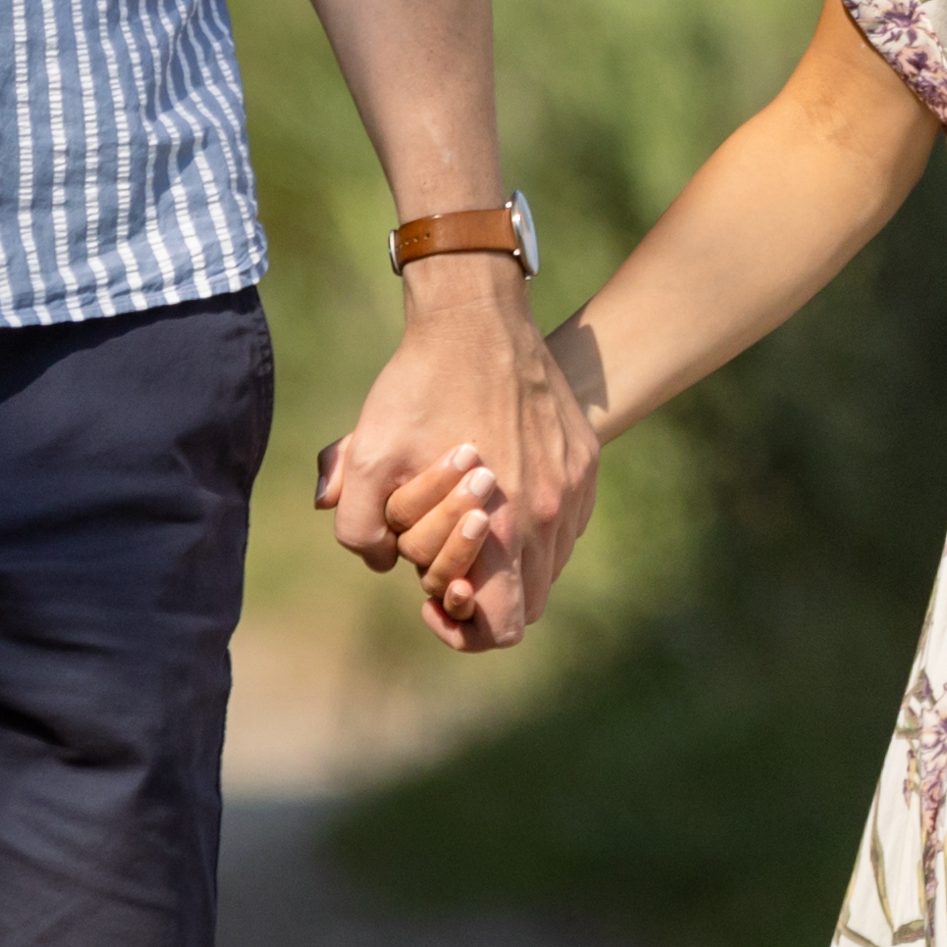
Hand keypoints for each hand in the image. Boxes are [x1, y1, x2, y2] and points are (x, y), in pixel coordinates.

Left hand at [319, 269, 593, 651]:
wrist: (475, 316)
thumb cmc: (420, 387)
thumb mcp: (367, 457)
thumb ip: (360, 528)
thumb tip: (383, 563)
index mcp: (504, 527)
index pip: (504, 626)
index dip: (466, 629)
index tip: (433, 598)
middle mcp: (550, 515)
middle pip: (530, 603)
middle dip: (485, 595)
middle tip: (444, 562)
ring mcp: (575, 487)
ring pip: (550, 562)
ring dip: (511, 561)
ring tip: (468, 523)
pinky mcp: (585, 460)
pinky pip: (566, 521)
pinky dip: (532, 525)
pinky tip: (497, 489)